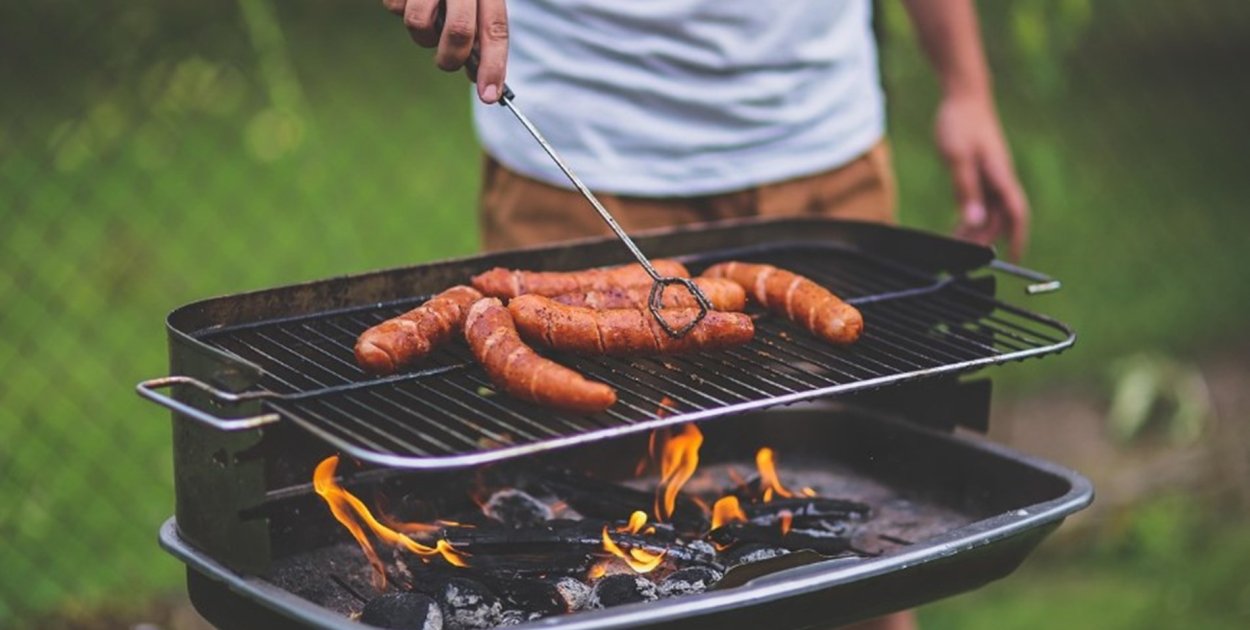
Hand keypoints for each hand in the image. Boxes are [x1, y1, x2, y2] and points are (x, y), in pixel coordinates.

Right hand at [383, 0, 508, 103]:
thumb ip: (479, 28)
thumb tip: (478, 75)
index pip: (496, 29)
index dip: (494, 66)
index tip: (489, 97)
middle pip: (458, 33)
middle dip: (451, 59)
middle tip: (447, 61)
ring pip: (419, 25)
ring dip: (422, 34)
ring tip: (427, 12)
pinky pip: (394, 8)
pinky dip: (400, 7)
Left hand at [935, 94, 1029, 260]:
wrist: (964, 96)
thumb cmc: (961, 123)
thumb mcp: (957, 158)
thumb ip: (966, 190)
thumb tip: (975, 221)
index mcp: (1000, 176)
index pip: (1016, 214)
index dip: (1018, 238)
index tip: (1013, 260)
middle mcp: (1001, 178)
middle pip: (1000, 219)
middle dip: (985, 240)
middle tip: (961, 256)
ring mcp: (993, 175)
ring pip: (990, 211)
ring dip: (976, 230)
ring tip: (955, 243)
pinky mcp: (983, 171)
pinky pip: (981, 201)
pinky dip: (972, 215)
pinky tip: (958, 225)